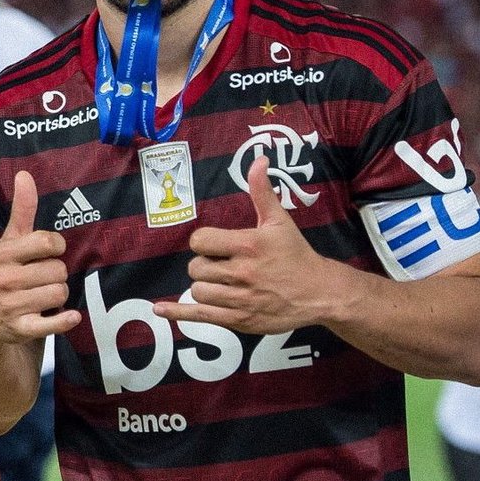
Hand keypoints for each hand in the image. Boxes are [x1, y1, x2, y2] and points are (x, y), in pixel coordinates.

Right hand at [0, 172, 78, 342]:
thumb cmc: (3, 272)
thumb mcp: (8, 241)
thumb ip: (22, 210)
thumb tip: (25, 175)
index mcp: (4, 254)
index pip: (48, 242)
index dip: (56, 247)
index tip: (49, 252)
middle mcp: (6, 279)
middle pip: (58, 270)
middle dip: (56, 274)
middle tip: (42, 277)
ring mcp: (13, 305)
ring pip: (60, 293)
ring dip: (58, 295)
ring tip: (43, 295)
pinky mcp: (22, 328)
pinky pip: (53, 323)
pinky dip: (65, 320)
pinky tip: (69, 316)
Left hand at [158, 153, 342, 333]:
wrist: (319, 292)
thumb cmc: (295, 254)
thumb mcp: (279, 221)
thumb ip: (262, 192)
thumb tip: (258, 160)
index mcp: (248, 245)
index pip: (200, 241)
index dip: (204, 242)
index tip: (215, 245)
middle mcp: (243, 273)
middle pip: (196, 268)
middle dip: (205, 265)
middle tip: (223, 265)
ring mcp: (242, 299)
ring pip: (198, 291)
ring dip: (204, 286)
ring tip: (222, 282)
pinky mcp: (241, 320)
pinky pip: (201, 316)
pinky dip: (178, 313)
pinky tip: (159, 309)